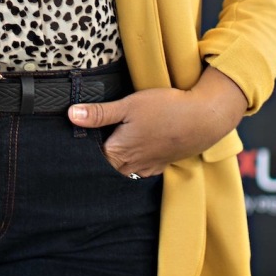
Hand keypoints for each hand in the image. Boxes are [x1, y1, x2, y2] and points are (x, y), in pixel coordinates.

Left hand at [67, 65, 246, 177]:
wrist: (203, 118)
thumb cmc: (165, 108)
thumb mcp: (129, 105)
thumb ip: (100, 113)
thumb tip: (71, 115)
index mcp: (120, 151)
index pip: (93, 158)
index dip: (84, 150)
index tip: (76, 139)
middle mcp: (133, 164)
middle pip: (108, 167)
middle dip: (99, 159)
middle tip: (92, 142)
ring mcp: (149, 166)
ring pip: (124, 171)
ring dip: (116, 163)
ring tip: (110, 147)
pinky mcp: (163, 163)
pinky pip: (141, 170)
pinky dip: (134, 164)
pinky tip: (134, 152)